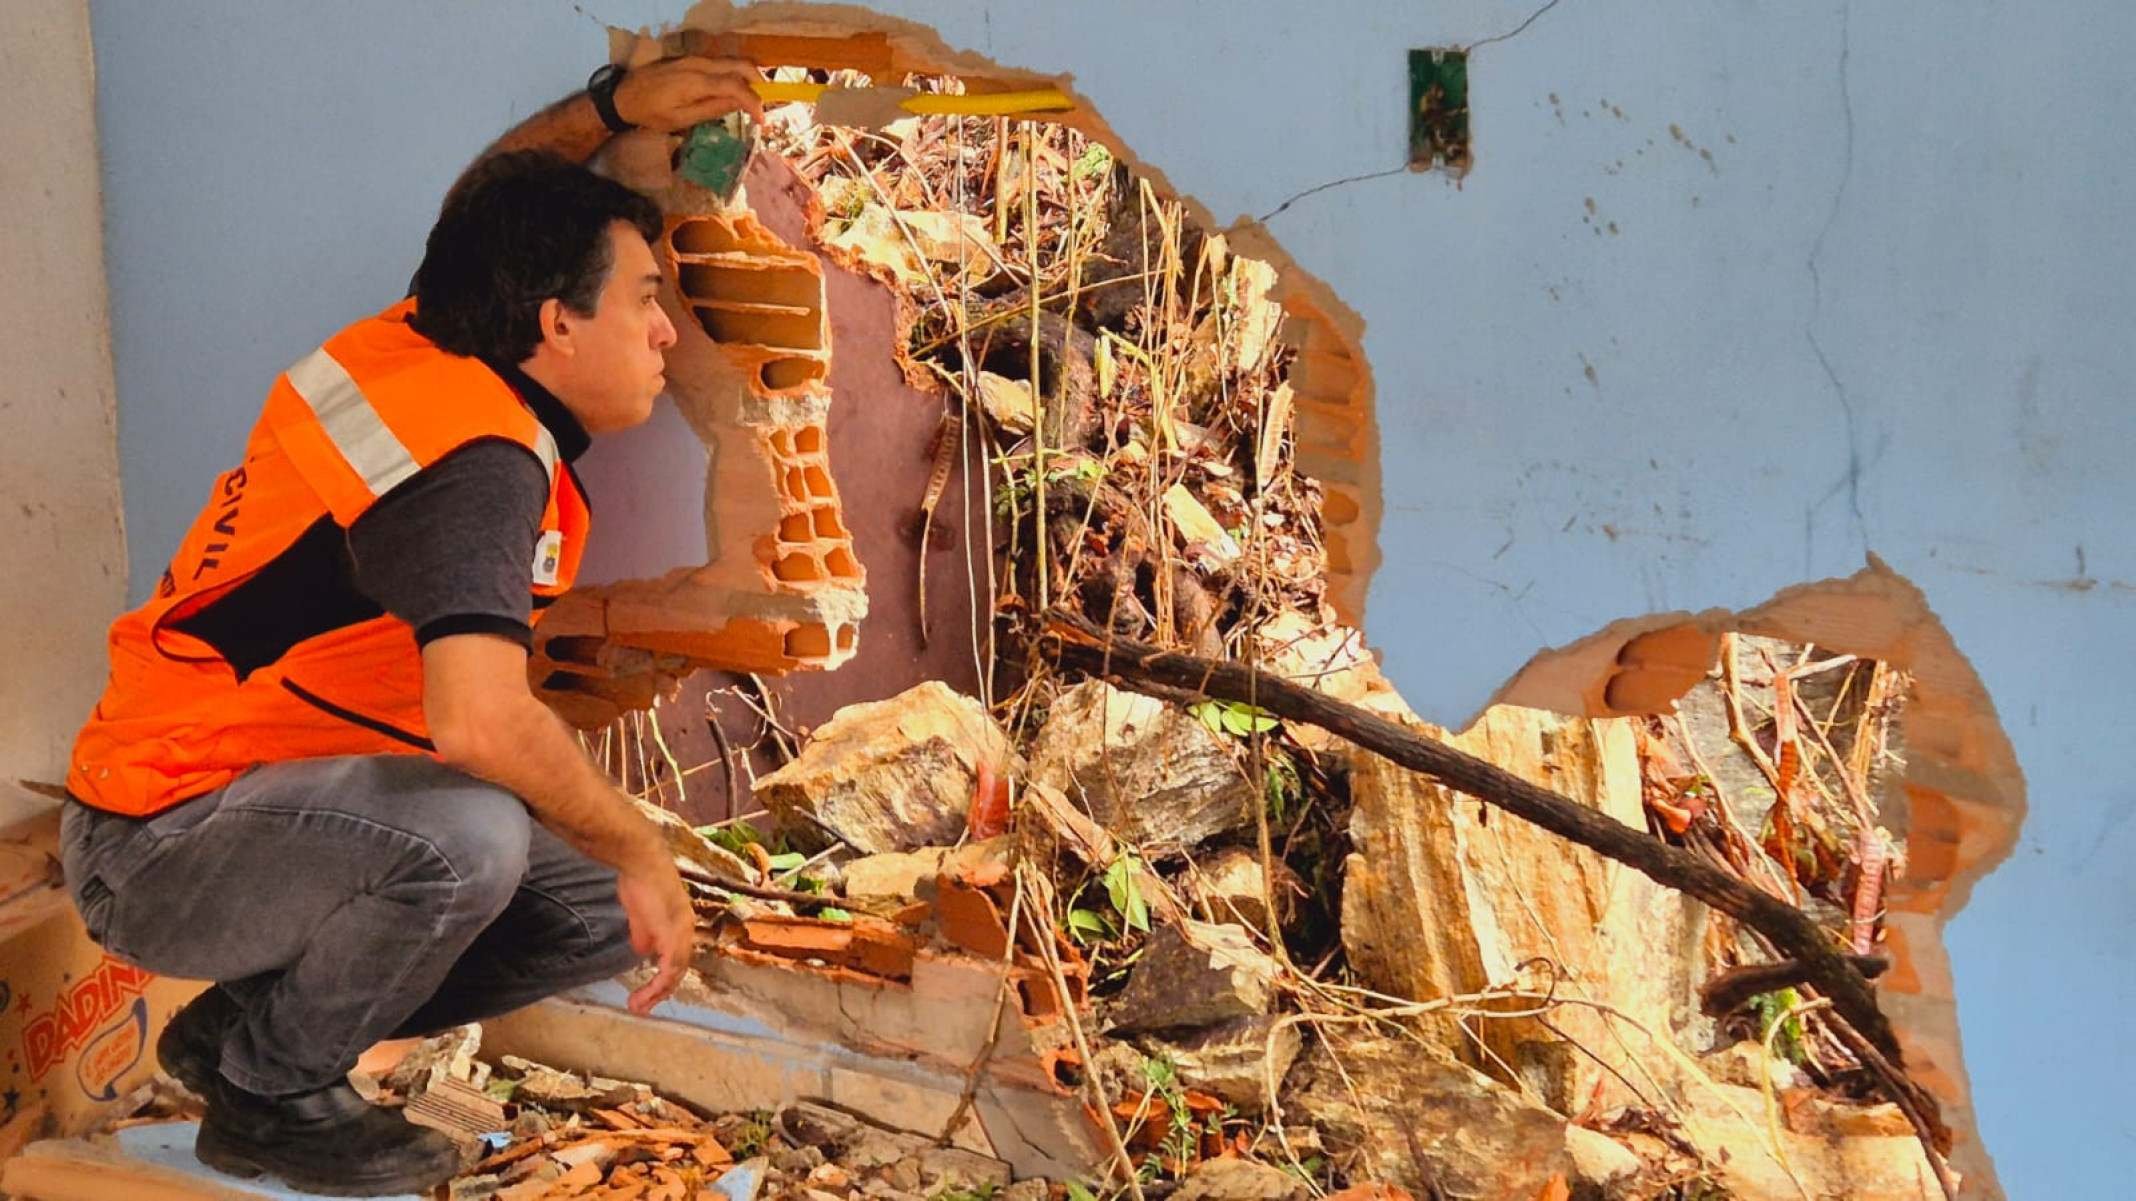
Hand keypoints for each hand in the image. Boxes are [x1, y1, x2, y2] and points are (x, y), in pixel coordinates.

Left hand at [614, 57, 764, 132]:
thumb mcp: (680, 119)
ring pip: (731, 62)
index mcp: (696, 82)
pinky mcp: (690, 60)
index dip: (754, 103)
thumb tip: (737, 104)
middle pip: (739, 65)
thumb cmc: (650, 113)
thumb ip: (711, 109)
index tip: (762, 121)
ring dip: (747, 77)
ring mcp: (694, 59)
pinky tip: (733, 91)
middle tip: (764, 103)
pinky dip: (733, 74)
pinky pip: (719, 63)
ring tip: (752, 99)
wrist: (623, 95)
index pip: (736, 87)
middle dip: (758, 82)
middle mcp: (699, 64)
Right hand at [616, 859, 696, 1013]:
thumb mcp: (640, 913)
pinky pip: (669, 967)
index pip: (677, 957)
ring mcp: (681, 932)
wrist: (640, 862)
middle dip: (660, 992)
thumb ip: (644, 934)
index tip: (648, 992)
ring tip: (638, 1007)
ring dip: (657, 993)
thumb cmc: (639, 880)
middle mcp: (686, 930)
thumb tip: (643, 953)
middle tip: (642, 1007)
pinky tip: (646, 995)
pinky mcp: (672, 934)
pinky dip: (658, 984)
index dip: (665, 977)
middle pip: (678, 969)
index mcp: (680, 924)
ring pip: (675, 972)